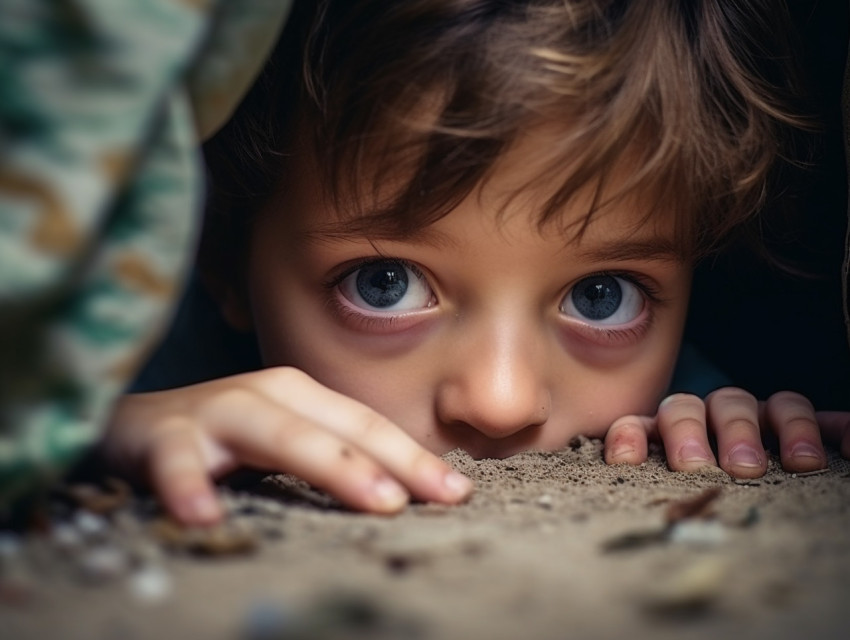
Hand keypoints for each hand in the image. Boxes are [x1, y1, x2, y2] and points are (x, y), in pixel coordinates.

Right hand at [103, 367, 473, 524]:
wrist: (138, 426)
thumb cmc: (227, 440)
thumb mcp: (288, 443)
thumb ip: (333, 461)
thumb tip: (403, 496)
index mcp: (304, 397)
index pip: (369, 427)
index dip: (416, 457)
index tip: (459, 492)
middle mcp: (268, 394)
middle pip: (341, 427)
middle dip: (394, 459)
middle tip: (440, 496)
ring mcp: (217, 409)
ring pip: (282, 434)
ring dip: (331, 465)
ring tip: (377, 501)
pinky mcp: (163, 435)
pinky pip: (179, 462)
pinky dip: (190, 485)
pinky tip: (205, 517)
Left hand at [603, 388, 849, 477]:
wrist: (737, 470)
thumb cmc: (688, 485)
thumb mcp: (654, 489)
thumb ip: (626, 479)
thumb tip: (572, 485)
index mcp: (658, 437)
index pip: (638, 426)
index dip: (629, 437)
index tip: (623, 459)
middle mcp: (698, 421)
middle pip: (688, 408)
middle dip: (695, 432)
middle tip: (709, 466)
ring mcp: (745, 418)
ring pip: (743, 402)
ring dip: (755, 426)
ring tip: (778, 463)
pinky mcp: (793, 425)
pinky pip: (808, 413)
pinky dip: (823, 425)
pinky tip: (841, 443)